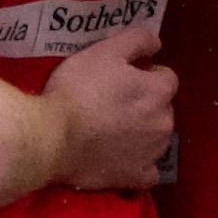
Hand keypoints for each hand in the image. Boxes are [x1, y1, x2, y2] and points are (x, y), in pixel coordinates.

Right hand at [45, 18, 175, 190]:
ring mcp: (152, 153)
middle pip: (162, 108)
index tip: (121, 79)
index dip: (145, 75)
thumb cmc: (76, 90)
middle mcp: (164, 122)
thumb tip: (157, 44)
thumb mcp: (104, 51)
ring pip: (156, 137)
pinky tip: (120, 159)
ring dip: (142, 132)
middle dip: (145, 104)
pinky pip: (148, 171)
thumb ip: (137, 40)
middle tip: (112, 104)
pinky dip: (138, 165)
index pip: (166, 77)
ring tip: (111, 131)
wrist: (51, 138)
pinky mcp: (136, 177)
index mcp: (159, 91)